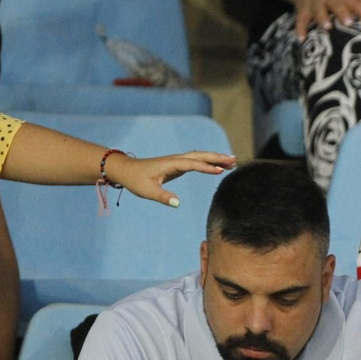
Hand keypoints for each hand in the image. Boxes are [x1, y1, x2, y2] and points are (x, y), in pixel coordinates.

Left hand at [103, 151, 235, 208]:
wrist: (125, 170)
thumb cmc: (135, 180)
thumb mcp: (147, 191)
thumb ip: (163, 197)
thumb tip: (178, 204)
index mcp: (170, 164)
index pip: (192, 164)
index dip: (207, 167)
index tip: (221, 170)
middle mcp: (176, 159)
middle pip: (200, 155)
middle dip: (217, 157)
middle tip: (234, 160)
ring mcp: (177, 161)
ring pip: (200, 156)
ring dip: (215, 158)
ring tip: (232, 162)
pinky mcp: (177, 164)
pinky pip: (197, 161)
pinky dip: (208, 161)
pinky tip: (217, 166)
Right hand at [287, 0, 360, 39]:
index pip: (355, 1)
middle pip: (336, 2)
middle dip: (342, 11)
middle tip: (349, 22)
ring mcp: (314, 1)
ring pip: (317, 8)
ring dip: (322, 17)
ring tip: (327, 27)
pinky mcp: (301, 8)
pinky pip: (300, 18)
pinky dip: (300, 28)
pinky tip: (302, 39)